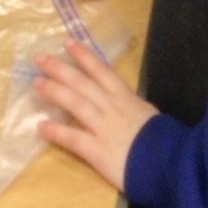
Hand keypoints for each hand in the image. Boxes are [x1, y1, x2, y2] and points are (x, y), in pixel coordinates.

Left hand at [34, 39, 157, 190]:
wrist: (172, 163)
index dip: (83, 56)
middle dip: (60, 68)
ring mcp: (103, 126)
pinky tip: (41, 127)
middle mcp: (112, 106)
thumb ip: (131, 107)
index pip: (101, 70)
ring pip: (75, 103)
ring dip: (54, 91)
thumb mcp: (147, 114)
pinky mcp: (98, 150)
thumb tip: (119, 103)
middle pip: (82, 82)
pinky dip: (56, 132)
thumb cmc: (164, 140)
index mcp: (125, 97)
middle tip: (39, 57)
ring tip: (36, 83)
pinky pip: (73, 138)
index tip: (67, 43)